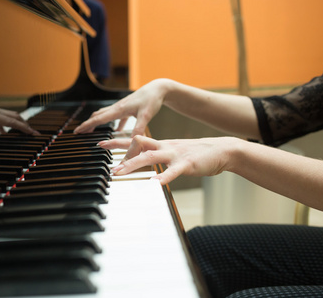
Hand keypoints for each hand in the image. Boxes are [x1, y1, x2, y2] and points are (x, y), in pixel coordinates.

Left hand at [0, 87, 38, 145]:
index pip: (12, 122)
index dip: (24, 128)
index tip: (34, 133)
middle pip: (16, 117)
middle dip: (27, 126)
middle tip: (36, 135)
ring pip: (12, 117)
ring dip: (20, 124)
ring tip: (26, 133)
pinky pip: (3, 119)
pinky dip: (8, 126)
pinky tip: (6, 134)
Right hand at [74, 79, 167, 136]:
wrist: (159, 88)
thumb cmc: (152, 99)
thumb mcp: (146, 116)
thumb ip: (138, 129)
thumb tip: (132, 142)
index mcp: (119, 110)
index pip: (99, 119)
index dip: (87, 126)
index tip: (76, 131)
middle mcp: (118, 107)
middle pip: (99, 116)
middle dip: (88, 124)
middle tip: (80, 132)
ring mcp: (123, 107)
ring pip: (106, 115)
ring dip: (98, 122)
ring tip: (93, 129)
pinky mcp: (129, 108)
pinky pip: (118, 117)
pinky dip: (114, 123)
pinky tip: (117, 130)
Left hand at [99, 135, 237, 184]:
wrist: (221, 149)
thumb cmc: (196, 154)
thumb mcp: (174, 152)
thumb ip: (158, 155)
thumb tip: (142, 161)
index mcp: (162, 144)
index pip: (135, 140)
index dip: (118, 142)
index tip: (101, 143)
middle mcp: (165, 147)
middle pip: (139, 146)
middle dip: (120, 152)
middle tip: (104, 158)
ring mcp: (175, 154)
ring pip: (151, 157)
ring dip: (134, 164)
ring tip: (120, 172)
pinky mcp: (187, 164)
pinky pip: (174, 171)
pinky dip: (164, 176)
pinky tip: (155, 183)